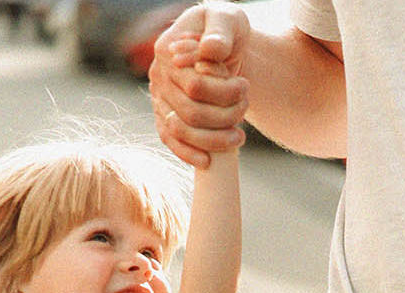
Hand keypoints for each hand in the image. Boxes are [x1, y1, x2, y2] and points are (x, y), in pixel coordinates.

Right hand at [149, 2, 249, 167]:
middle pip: (190, 111)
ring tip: (239, 135)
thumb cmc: (225, 30)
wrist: (223, 44)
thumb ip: (220, 31)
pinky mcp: (164, 115)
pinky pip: (170, 140)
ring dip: (214, 138)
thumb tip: (209, 51)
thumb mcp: (227, 19)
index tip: (245, 85)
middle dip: (225, 115)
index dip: (223, 92)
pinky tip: (207, 161)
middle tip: (246, 106)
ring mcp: (159, 98)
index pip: (194, 85)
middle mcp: (158, 75)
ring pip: (181, 130)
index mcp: (168, 50)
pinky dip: (188, 153)